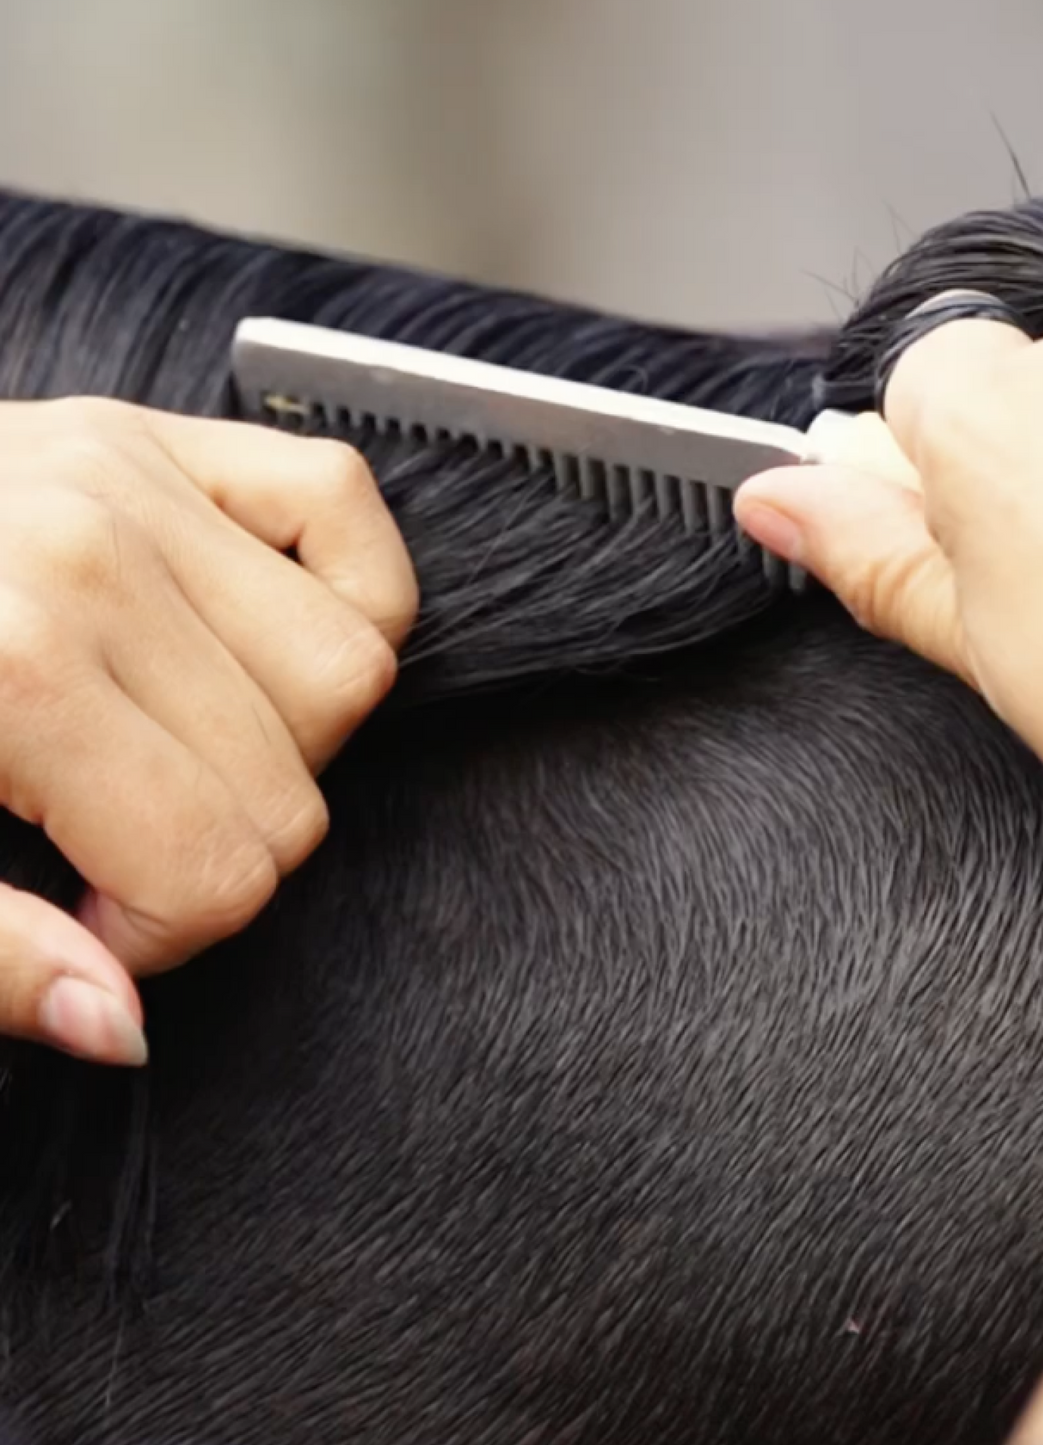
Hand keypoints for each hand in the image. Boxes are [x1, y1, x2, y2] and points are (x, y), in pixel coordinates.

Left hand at [0, 398, 417, 1065]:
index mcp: (12, 669)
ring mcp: (133, 476)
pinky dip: (343, 586)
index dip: (166, 933)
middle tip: (129, 838)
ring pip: (350, 666)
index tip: (98, 916)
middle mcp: (92, 557)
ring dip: (290, 736)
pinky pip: (344, 510)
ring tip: (184, 740)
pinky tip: (254, 643)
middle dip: (221, 851)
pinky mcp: (158, 434)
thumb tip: (119, 1022)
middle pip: (291, 790)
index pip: (214, 870)